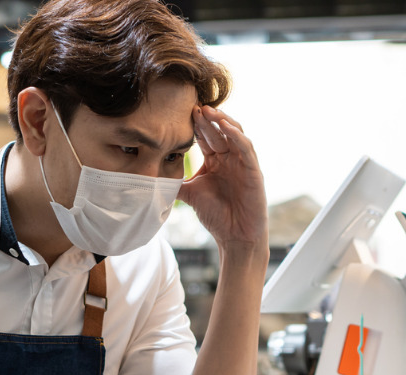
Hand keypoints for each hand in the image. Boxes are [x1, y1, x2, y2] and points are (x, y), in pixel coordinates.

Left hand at [180, 106, 268, 251]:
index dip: (195, 125)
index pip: (204, 138)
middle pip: (218, 132)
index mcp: (215, 162)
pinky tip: (227, 127)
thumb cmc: (217, 216)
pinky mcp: (253, 170)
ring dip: (222, 122)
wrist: (235, 237)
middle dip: (207, 119)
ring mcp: (242, 163)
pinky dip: (237, 136)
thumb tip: (152, 178)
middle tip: (194, 106)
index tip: (181, 113)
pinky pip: (246, 148)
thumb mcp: (191, 195)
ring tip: (209, 111)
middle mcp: (230, 159)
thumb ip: (176, 183)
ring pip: (235, 134)